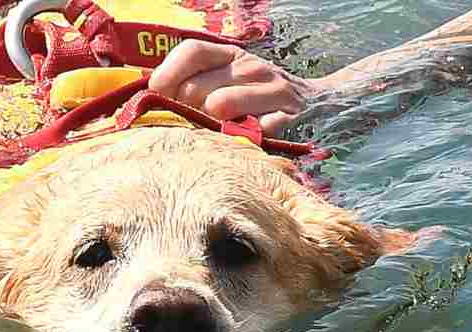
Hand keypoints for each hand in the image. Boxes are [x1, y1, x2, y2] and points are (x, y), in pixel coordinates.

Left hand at [148, 40, 329, 136]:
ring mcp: (273, 90)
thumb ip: (194, 85)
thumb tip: (151, 97)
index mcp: (231, 56)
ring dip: (211, 124)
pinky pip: (255, 130)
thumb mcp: (229, 81)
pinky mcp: (290, 117)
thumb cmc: (258, 98)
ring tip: (218, 132)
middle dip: (187, 110)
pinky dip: (245, 139)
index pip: (191, 51)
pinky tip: (246, 141)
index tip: (157, 95)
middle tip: (194, 124)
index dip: (168, 74)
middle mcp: (251, 67)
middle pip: (198, 86)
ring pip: (220, 105)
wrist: (320, 103)